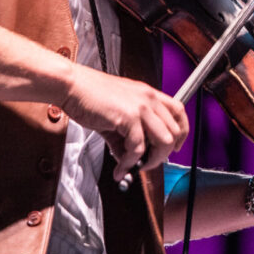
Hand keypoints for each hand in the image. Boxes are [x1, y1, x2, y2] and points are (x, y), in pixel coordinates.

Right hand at [61, 65, 188, 180]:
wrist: (72, 85)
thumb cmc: (90, 95)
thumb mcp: (116, 114)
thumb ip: (126, 136)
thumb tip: (129, 159)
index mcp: (149, 94)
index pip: (179, 112)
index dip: (181, 133)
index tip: (175, 147)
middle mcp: (149, 99)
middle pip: (175, 131)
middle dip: (164, 154)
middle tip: (148, 163)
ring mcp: (141, 107)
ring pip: (164, 141)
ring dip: (153, 160)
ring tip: (137, 166)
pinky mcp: (128, 117)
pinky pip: (138, 148)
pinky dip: (130, 162)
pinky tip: (120, 167)